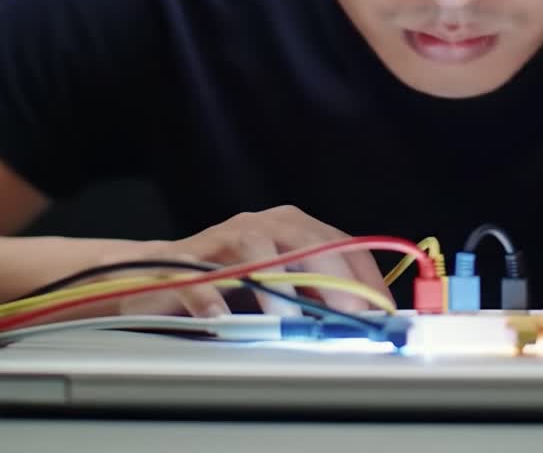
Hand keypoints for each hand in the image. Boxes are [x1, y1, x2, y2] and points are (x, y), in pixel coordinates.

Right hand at [107, 205, 391, 317]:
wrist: (160, 274)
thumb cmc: (232, 281)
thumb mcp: (284, 284)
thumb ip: (318, 293)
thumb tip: (364, 319)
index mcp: (293, 225)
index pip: (342, 243)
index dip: (364, 278)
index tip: (382, 310)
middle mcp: (263, 223)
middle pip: (306, 240)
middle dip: (332, 278)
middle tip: (347, 315)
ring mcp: (224, 238)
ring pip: (257, 252)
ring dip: (275, 288)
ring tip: (286, 319)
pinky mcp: (186, 262)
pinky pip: (201, 281)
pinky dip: (212, 301)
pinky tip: (222, 320)